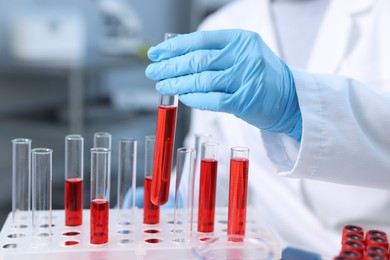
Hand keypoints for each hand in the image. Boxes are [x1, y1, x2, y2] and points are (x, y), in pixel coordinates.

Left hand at [145, 29, 301, 141]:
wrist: (290, 98)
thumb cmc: (261, 75)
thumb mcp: (243, 54)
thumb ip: (216, 54)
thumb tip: (179, 58)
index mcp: (240, 40)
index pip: (200, 40)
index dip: (174, 48)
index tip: (157, 53)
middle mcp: (243, 56)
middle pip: (197, 60)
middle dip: (170, 66)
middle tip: (153, 71)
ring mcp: (244, 79)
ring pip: (201, 80)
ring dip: (177, 83)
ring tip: (162, 86)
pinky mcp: (244, 101)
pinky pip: (211, 99)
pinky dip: (194, 98)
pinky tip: (183, 97)